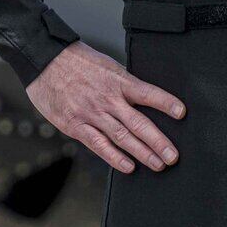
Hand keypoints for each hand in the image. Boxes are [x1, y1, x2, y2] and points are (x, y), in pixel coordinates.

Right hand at [25, 41, 185, 172]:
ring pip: (122, 137)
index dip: (166, 103)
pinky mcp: (75, 125)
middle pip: (138, 123)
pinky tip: (128, 166)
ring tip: (158, 164)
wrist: (44, 60)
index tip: (181, 113)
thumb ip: (123, 85)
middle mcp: (107, 98)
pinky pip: (98, 144)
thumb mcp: (107, 66)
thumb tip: (142, 99)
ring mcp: (91, 113)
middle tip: (173, 156)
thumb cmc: (77, 62)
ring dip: (142, 153)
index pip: (148, 92)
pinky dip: (114, 157)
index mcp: (118, 81)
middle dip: (158, 142)